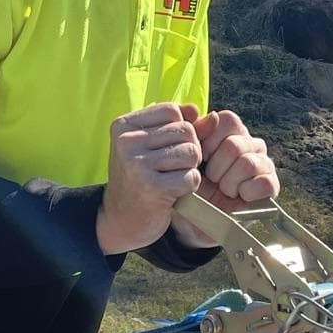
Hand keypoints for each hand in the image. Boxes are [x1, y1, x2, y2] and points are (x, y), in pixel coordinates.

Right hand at [96, 102, 201, 255]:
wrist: (120, 221)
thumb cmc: (141, 179)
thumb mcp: (154, 147)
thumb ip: (182, 127)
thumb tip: (213, 117)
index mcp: (123, 126)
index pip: (172, 111)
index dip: (181, 129)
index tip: (167, 149)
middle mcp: (127, 142)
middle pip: (185, 130)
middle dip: (189, 150)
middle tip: (172, 168)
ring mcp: (137, 164)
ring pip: (191, 152)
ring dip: (190, 168)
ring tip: (172, 178)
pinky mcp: (152, 187)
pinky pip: (191, 177)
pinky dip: (189, 187)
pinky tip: (173, 193)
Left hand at [170, 108, 280, 245]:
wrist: (194, 219)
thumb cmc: (190, 184)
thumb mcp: (185, 157)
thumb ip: (193, 132)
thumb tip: (206, 113)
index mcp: (232, 131)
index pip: (228, 120)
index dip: (210, 141)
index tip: (201, 158)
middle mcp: (251, 144)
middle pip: (235, 144)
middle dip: (216, 167)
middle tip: (212, 179)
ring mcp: (264, 164)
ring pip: (248, 164)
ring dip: (228, 183)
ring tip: (223, 189)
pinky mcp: (271, 186)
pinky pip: (265, 182)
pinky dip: (247, 192)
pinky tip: (239, 196)